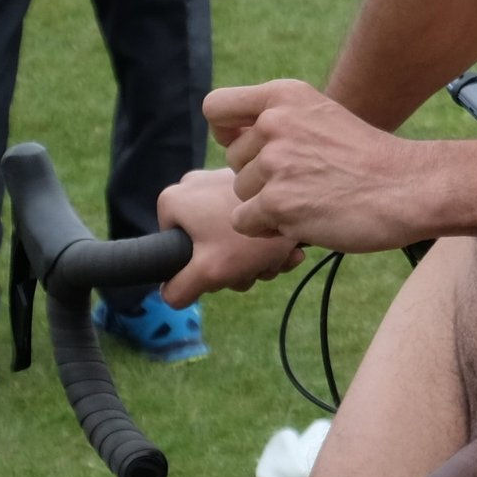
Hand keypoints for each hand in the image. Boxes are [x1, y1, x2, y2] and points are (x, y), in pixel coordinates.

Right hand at [158, 166, 302, 306]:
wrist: (307, 204)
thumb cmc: (250, 237)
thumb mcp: (208, 272)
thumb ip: (179, 289)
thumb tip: (169, 295)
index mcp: (173, 201)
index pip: (171, 247)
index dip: (197, 267)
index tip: (221, 269)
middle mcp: (194, 185)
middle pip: (205, 243)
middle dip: (234, 266)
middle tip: (252, 269)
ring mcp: (222, 181)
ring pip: (231, 235)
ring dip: (253, 258)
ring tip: (274, 259)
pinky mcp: (251, 183)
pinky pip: (250, 221)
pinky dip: (265, 239)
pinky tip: (286, 248)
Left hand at [206, 77, 419, 251]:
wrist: (407, 187)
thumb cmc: (366, 157)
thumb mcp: (321, 117)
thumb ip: (277, 120)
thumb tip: (229, 138)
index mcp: (284, 95)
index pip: (216, 107)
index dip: (225, 131)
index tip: (245, 144)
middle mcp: (275, 122)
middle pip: (232, 159)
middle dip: (259, 175)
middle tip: (304, 180)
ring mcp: (275, 162)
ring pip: (240, 192)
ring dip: (267, 203)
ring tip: (311, 197)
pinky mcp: (277, 202)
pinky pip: (244, 222)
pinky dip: (268, 229)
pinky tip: (306, 218)